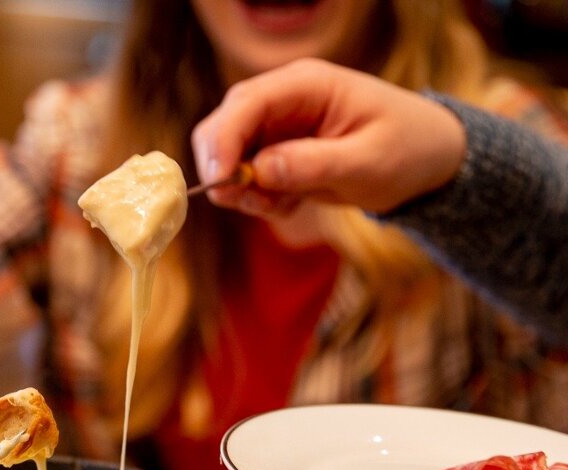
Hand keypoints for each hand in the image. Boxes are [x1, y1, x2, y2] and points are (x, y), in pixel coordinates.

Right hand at [192, 58, 466, 215]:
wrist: (429, 160)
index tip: (221, 184)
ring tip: (284, 205)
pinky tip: (293, 203)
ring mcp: (276, 126)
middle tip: (247, 203)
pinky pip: (244, 177)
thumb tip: (260, 170)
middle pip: (222, 126)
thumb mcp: (368, 161)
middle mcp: (283, 100)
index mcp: (306, 84)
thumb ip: (315, 164)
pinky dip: (258, 198)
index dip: (223, 143)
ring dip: (243, 190)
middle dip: (224, 168)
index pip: (245, 104)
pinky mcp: (275, 152)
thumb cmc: (408, 149)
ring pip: (228, 156)